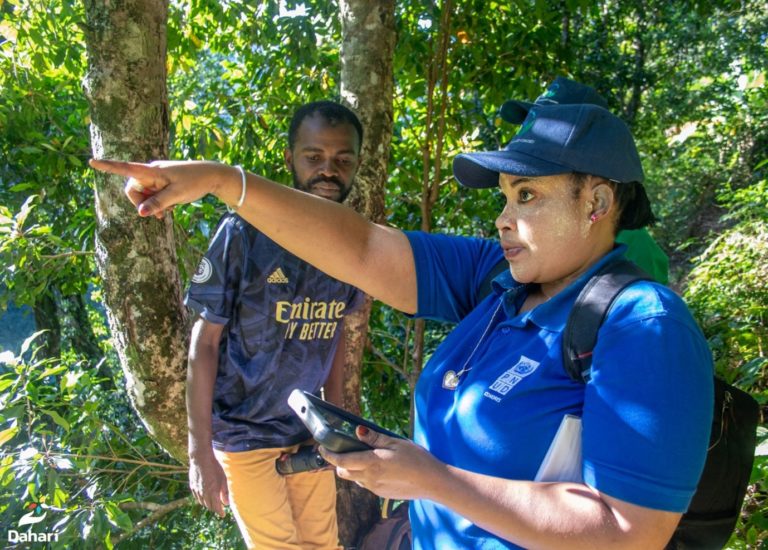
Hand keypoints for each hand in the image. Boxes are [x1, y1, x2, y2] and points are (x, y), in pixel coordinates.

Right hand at [89, 159, 238, 218]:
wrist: (211, 176)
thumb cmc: (194, 182)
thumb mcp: (176, 195)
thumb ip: (158, 203)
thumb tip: (140, 213)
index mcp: (151, 171)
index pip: (126, 168)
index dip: (109, 167)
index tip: (92, 161)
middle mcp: (150, 172)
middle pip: (133, 190)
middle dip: (142, 204)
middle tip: (161, 214)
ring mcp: (156, 179)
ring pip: (144, 196)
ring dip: (153, 206)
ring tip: (169, 210)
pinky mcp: (162, 184)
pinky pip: (153, 196)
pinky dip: (159, 204)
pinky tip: (171, 206)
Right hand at [189, 451, 229, 516]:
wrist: (201, 458)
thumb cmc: (214, 467)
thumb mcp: (223, 479)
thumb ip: (225, 492)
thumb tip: (227, 503)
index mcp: (212, 492)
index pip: (216, 507)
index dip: (220, 512)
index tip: (223, 515)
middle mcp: (204, 493)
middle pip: (209, 506)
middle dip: (215, 508)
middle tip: (219, 508)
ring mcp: (197, 490)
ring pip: (202, 502)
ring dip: (208, 504)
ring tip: (213, 503)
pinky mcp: (192, 486)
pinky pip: (197, 497)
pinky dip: (202, 500)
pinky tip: (205, 497)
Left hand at [319, 426, 443, 499]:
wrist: (432, 482)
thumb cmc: (416, 459)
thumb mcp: (395, 442)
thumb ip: (374, 438)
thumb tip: (357, 431)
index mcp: (371, 463)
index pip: (341, 460)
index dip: (328, 455)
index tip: (322, 447)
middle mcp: (369, 478)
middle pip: (343, 472)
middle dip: (339, 462)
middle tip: (343, 450)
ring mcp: (375, 488)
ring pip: (355, 479)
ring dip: (353, 469)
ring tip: (365, 457)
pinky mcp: (381, 494)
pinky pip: (366, 484)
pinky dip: (365, 475)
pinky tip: (379, 468)